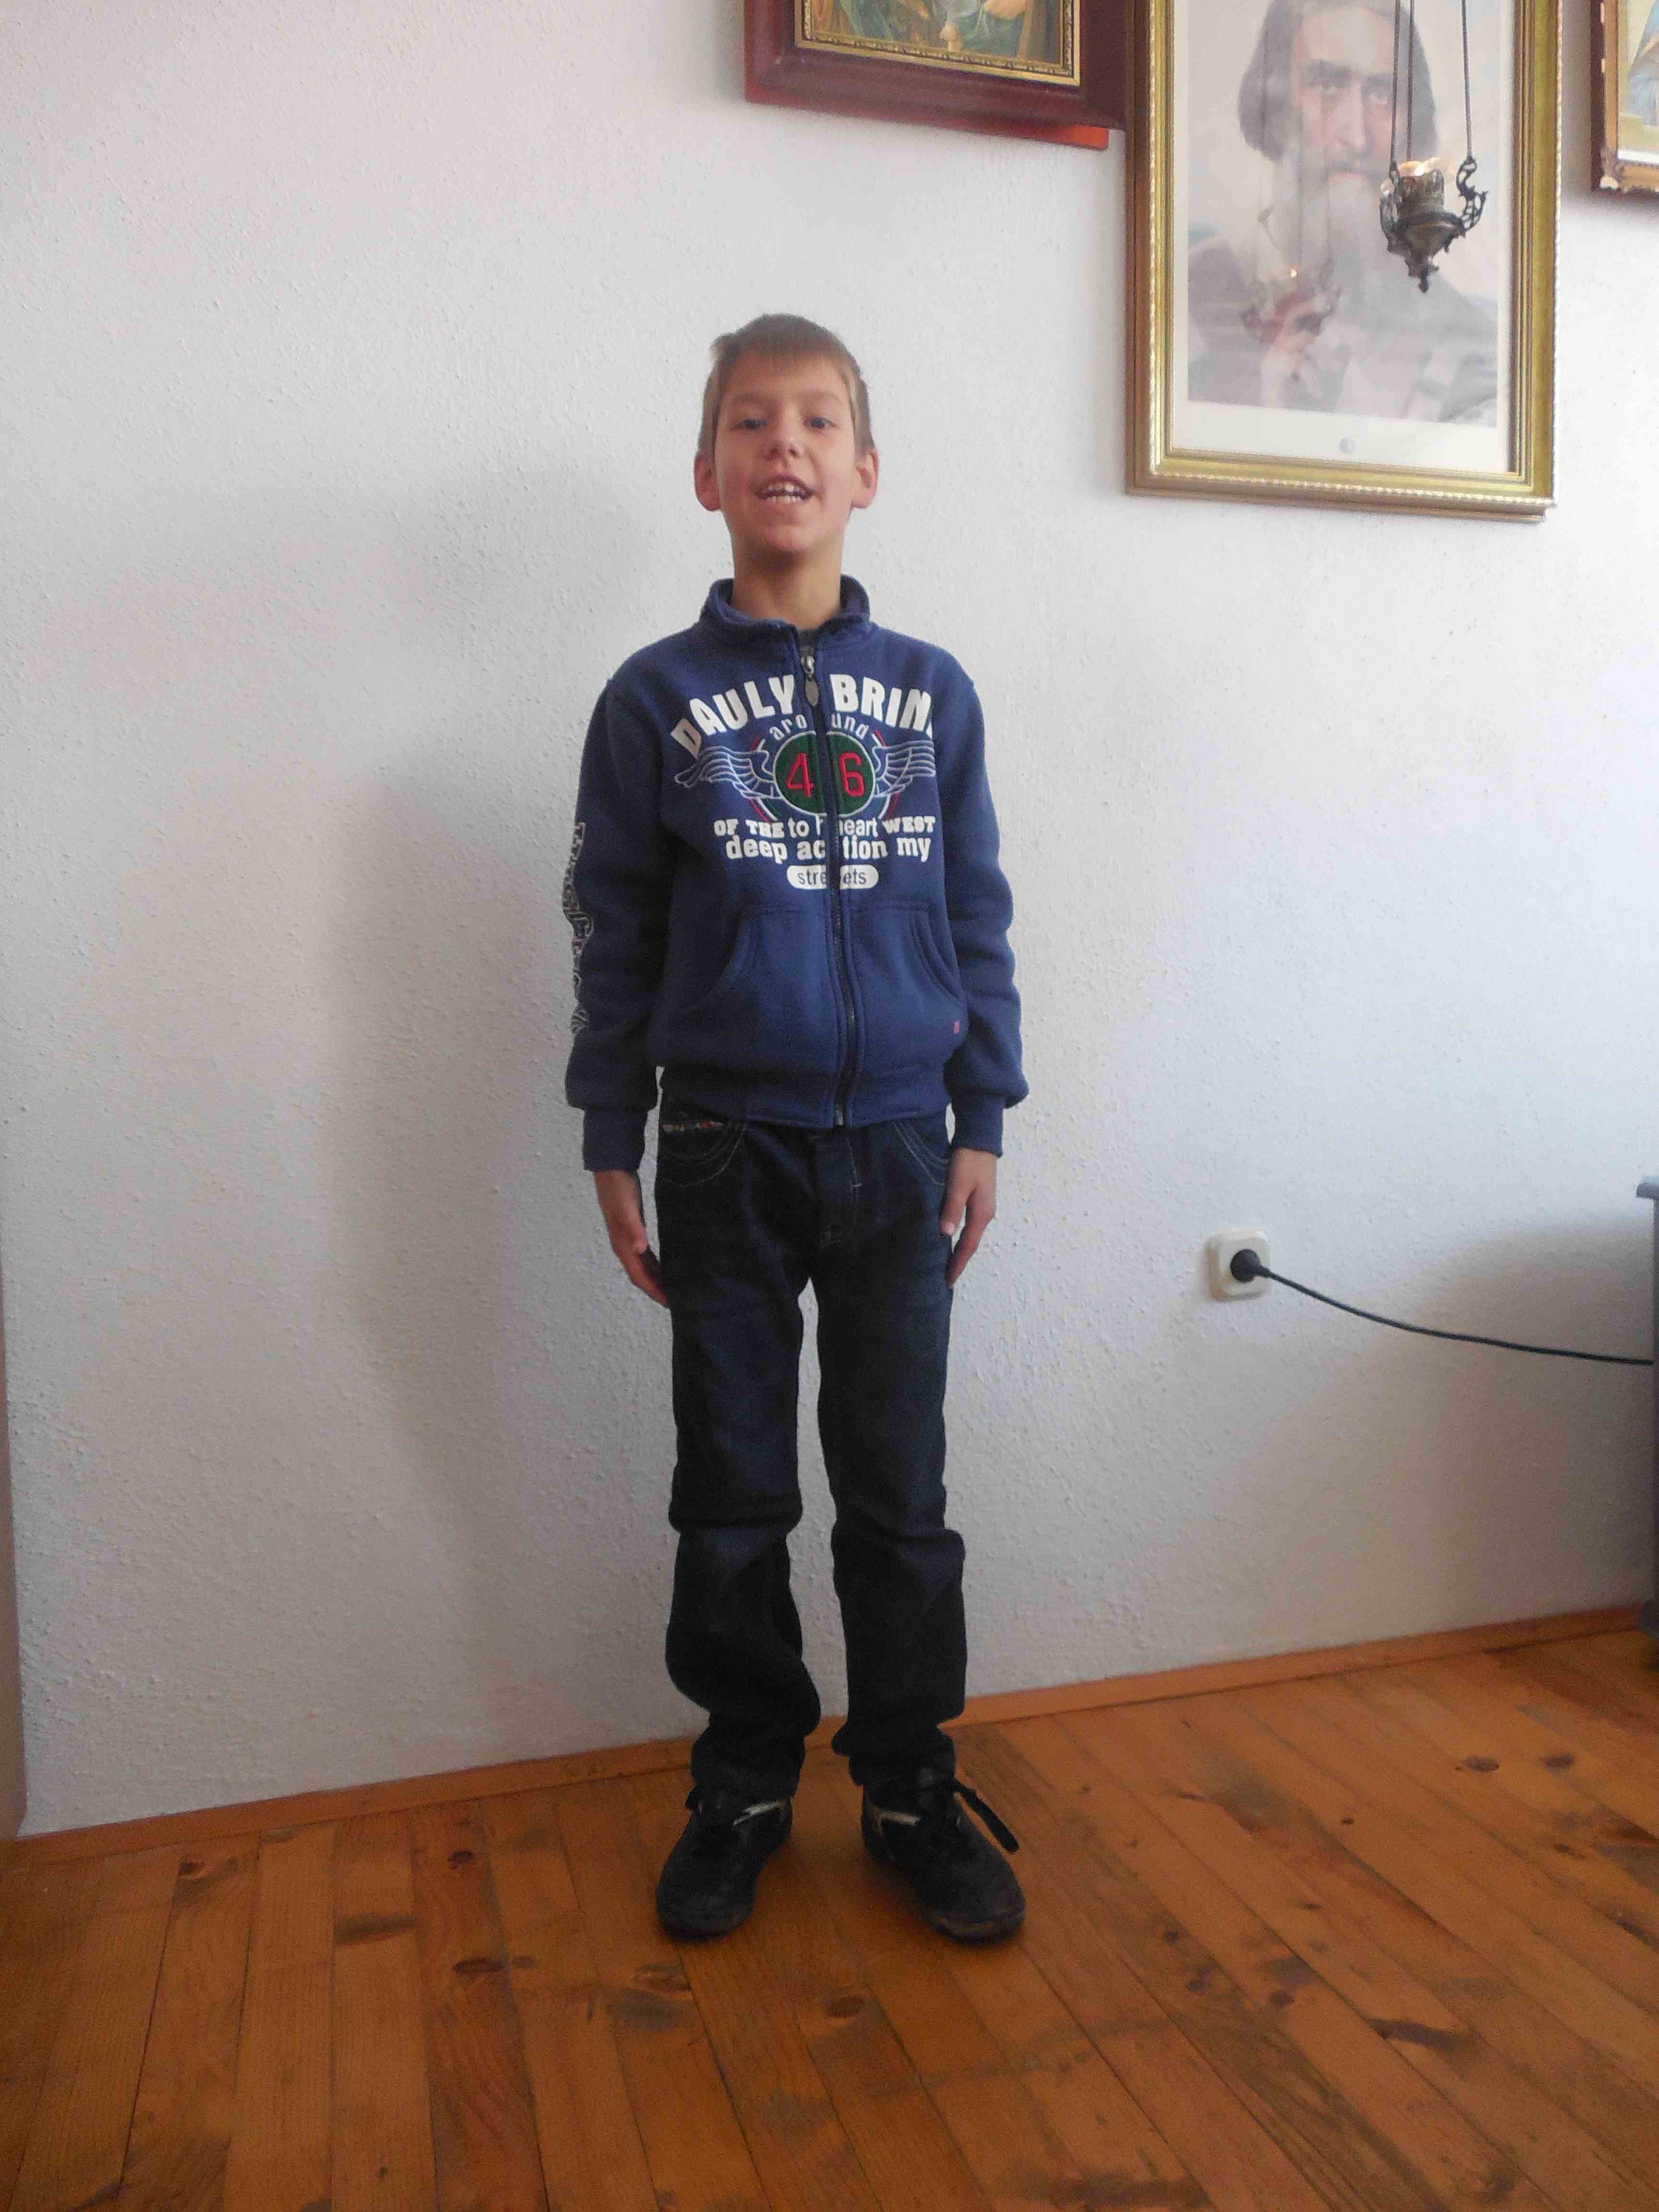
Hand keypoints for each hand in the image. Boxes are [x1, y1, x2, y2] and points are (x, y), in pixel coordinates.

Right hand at [592, 1170, 667, 1306]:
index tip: (667, 1303)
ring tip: (672, 1290)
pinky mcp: (634, 1231)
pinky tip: (665, 1267)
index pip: (639, 1276)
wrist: (611, 1170)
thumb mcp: (628, 1209)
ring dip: (655, 1279)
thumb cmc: (620, 1189)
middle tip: (675, 1302)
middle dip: (655, 1289)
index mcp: (622, 1245)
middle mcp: (624, 1246)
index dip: (652, 1290)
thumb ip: (634, 1229)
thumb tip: (639, 1251)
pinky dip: (654, 1265)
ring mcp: (628, 1239)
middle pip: (640, 1275)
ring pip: (643, 1267)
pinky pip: (645, 1256)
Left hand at [940, 1147, 996, 1286]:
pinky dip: (960, 1236)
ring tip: (945, 1263)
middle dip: (958, 1261)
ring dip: (959, 1250)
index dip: (957, 1264)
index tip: (947, 1282)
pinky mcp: (978, 1199)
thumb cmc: (968, 1161)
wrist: (980, 1139)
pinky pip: (969, 1225)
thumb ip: (952, 1209)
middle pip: (970, 1244)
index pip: (968, 1246)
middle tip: (944, 1278)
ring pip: (970, 1235)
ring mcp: (983, 1207)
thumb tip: (946, 1235)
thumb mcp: (957, 1184)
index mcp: (981, 1214)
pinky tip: (950, 1239)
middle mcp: (985, 1214)